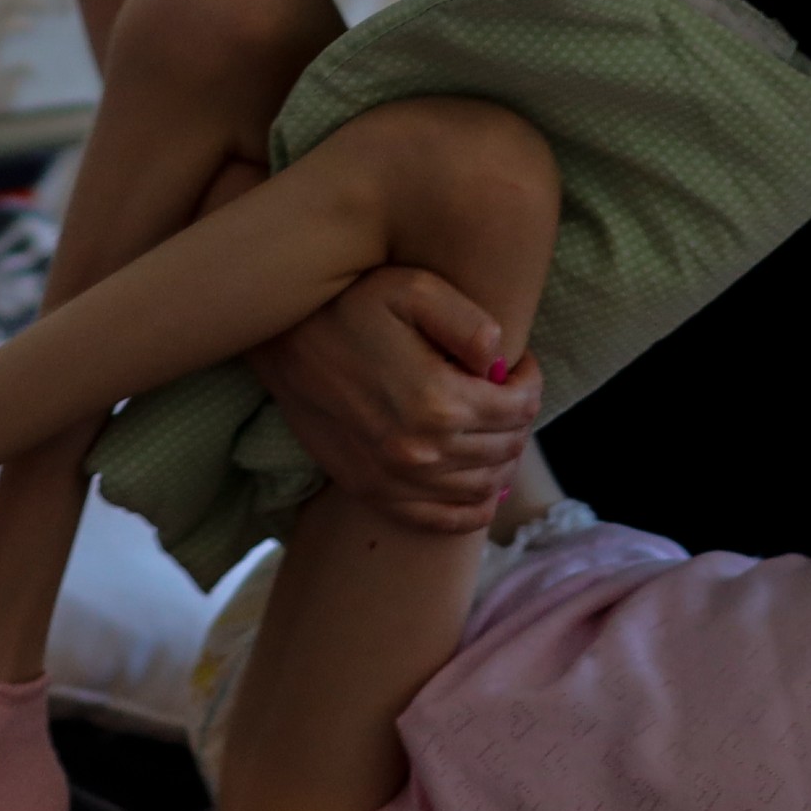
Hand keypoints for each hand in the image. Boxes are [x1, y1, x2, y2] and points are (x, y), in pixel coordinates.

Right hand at [246, 267, 544, 532]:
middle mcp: (419, 451)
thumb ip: (470, 322)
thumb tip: (503, 361)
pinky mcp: (370, 490)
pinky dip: (473, 509)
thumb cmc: (351, 302)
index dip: (529, 381)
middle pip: (504, 449)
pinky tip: (481, 487)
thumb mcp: (414, 288)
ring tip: (494, 426)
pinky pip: (440, 521)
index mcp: (438, 402)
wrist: (281, 335)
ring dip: (502, 458)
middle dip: (518, 418)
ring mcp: (393, 479)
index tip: (518, 363)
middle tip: (508, 391)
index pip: (519, 408)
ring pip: (482, 488)